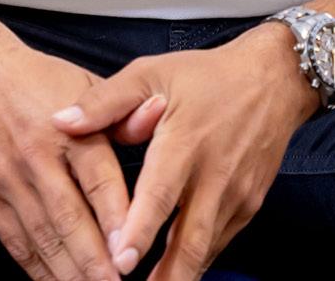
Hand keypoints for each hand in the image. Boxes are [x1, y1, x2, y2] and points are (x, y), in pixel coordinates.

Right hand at [0, 11, 164, 280]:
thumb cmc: (38, 80)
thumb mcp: (83, 82)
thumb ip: (120, 113)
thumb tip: (159, 113)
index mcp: (69, 127)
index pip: (97, 179)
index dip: (116, 219)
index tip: (131, 251)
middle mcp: (37, 155)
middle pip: (70, 218)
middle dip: (94, 261)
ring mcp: (9, 178)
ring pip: (43, 236)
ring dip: (69, 272)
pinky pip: (15, 240)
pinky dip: (36, 267)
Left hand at [49, 24, 312, 278]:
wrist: (272, 81)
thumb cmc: (205, 75)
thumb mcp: (151, 73)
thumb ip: (106, 101)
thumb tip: (62, 121)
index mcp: (184, 141)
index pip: (161, 193)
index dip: (141, 230)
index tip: (121, 259)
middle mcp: (213, 175)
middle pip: (190, 240)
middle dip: (166, 277)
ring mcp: (235, 195)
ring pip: (206, 248)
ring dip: (180, 276)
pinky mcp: (249, 206)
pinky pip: (219, 241)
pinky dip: (197, 260)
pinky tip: (176, 273)